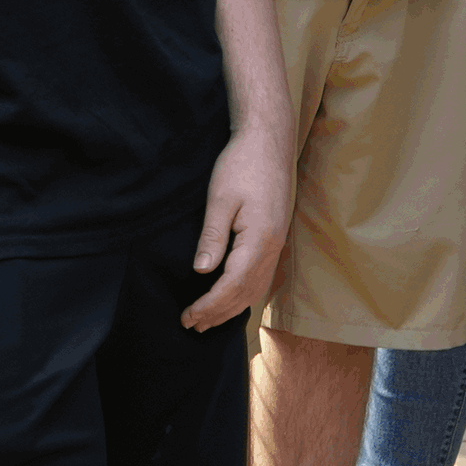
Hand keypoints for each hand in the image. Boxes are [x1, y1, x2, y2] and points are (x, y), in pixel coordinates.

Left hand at [183, 120, 294, 328]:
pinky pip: (262, 276)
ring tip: (208, 319)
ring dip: (232, 307)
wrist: (269, 140)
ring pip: (257, 287)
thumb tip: (202, 272)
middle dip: (218, 312)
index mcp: (260, 238)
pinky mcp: (275, 235)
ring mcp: (278, 242)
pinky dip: (245, 293)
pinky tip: (232, 297)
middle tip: (191, 324)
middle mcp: (274, 245)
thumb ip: (213, 237)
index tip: (188, 316)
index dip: (210, 305)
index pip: (233, 285)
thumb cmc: (242, 164)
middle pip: (246, 292)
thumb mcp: (221, 198)